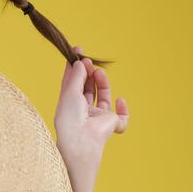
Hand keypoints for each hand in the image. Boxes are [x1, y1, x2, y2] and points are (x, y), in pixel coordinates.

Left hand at [54, 46, 129, 191]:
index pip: (72, 84)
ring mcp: (97, 119)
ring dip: (102, 83)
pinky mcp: (111, 125)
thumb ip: (76, 76)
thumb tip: (81, 62)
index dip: (75, 68)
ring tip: (98, 72)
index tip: (77, 51)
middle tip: (88, 61)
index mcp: (69, 106)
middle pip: (87, 88)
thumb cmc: (70, 118)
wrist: (82, 139)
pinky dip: (123, 110)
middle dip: (88, 73)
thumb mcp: (70, 91)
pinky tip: (120, 101)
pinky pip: (121, 118)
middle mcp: (82, 112)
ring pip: (103, 98)